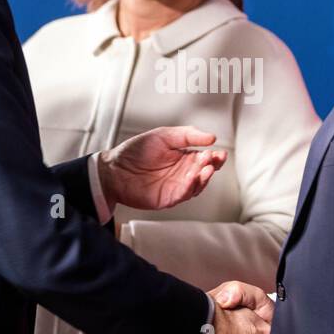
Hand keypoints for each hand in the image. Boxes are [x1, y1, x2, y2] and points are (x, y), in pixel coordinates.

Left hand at [98, 126, 226, 211]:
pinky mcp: (169, 198)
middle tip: (212, 159)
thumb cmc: (135, 151)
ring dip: (204, 177)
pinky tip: (193, 178)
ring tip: (207, 168)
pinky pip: (184, 194)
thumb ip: (187, 135)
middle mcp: (182, 172)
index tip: (219, 152)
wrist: (114, 169)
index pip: (205, 158)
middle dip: (212, 165)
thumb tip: (211, 137)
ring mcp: (177, 186)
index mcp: (183, 156)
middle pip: (205, 172)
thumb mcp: (163, 135)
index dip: (214, 156)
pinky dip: (191, 187)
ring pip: (198, 185)